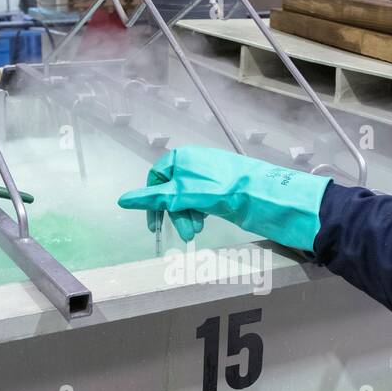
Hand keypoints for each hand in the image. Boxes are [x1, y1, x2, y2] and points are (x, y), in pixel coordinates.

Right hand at [117, 145, 329, 249]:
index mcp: (184, 158)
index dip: (152, 200)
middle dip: (174, 212)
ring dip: (186, 216)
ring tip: (196, 231)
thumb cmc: (226, 190)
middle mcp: (196, 164)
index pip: (157, 177)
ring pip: (187, 198)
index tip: (154, 223)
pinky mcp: (224, 189)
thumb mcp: (187, 195)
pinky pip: (201, 201)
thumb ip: (156, 198)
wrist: (269, 196)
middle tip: (186, 233)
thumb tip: (122, 200)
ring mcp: (210, 177)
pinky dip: (199, 213)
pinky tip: (206, 222)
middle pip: (171, 190)